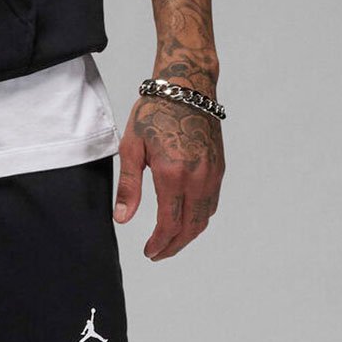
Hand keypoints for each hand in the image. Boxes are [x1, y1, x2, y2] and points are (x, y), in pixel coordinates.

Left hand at [114, 92, 224, 259]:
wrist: (187, 87)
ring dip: (188, 235)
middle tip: (158, 254)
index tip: (149, 252)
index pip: (169, 223)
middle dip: (174, 246)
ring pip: (204, 218)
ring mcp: (212, 173)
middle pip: (190, 227)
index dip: (159, 243)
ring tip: (170, 241)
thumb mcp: (132, 148)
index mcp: (173, 174)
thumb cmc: (155, 113)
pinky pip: (212, 202)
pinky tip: (187, 220)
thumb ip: (129, 187)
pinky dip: (200, 218)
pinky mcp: (219, 167)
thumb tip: (122, 219)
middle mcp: (198, 177)